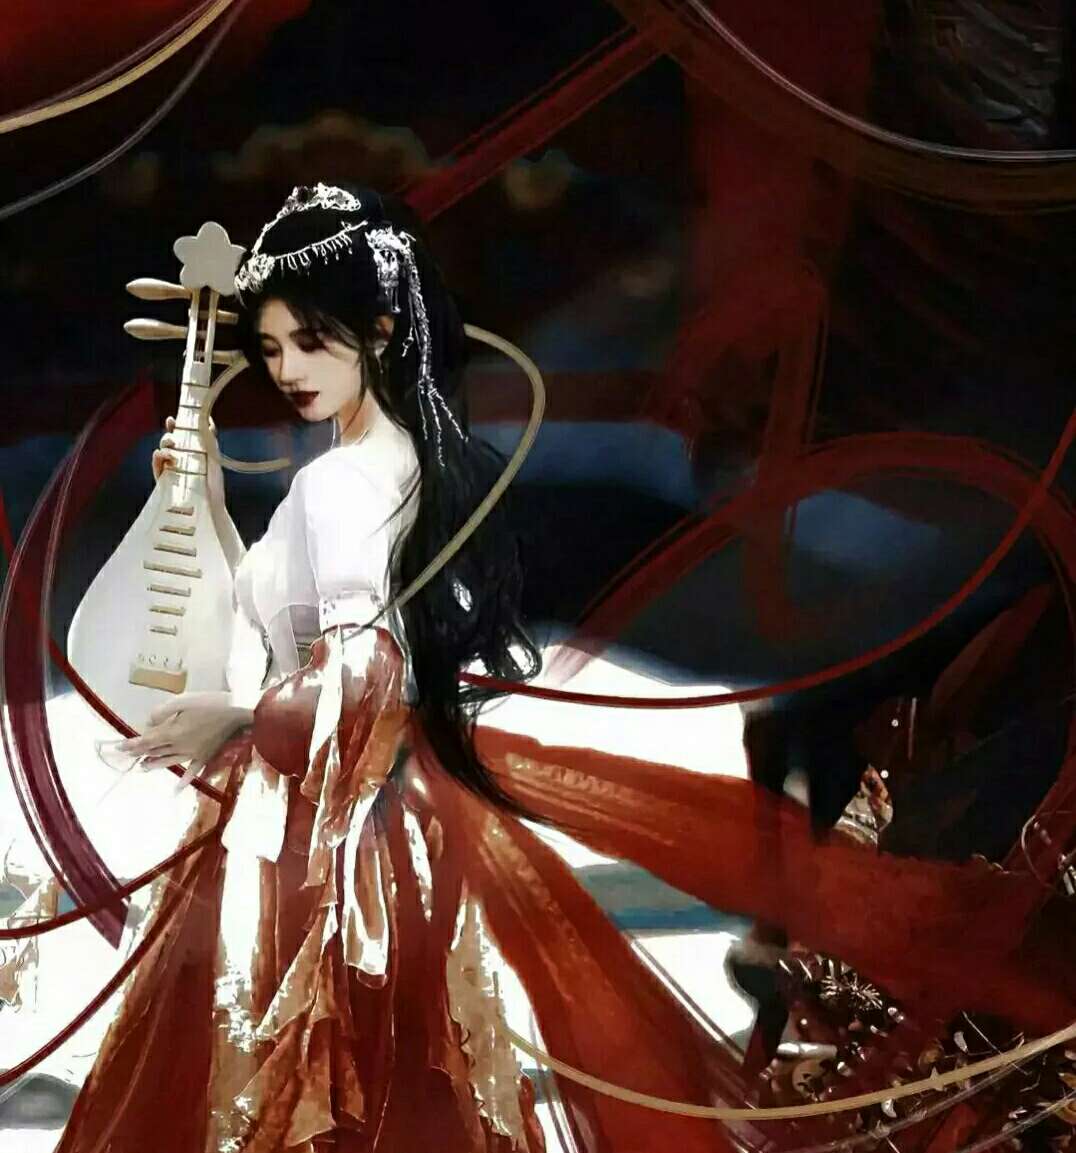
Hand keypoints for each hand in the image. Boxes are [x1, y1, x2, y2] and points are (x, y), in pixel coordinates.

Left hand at [117, 691, 252, 782]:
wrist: (239, 712)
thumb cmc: (211, 703)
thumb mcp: (184, 701)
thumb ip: (162, 712)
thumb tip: (149, 723)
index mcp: (172, 732)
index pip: (146, 740)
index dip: (131, 744)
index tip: (118, 747)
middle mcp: (179, 746)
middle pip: (155, 751)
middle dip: (139, 753)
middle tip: (126, 755)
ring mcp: (193, 753)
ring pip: (169, 761)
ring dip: (154, 764)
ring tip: (143, 767)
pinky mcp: (205, 756)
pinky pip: (193, 770)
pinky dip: (185, 780)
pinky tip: (177, 789)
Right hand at [152, 416, 224, 502]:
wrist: (210, 504)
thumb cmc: (213, 483)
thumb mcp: (214, 457)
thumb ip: (210, 439)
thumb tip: (209, 421)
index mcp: (190, 452)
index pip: (180, 435)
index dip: (175, 426)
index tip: (172, 420)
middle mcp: (179, 458)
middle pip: (170, 440)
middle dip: (170, 432)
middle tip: (172, 429)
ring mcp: (170, 467)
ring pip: (162, 449)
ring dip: (165, 443)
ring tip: (173, 446)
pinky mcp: (163, 478)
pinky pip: (156, 463)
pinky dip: (159, 455)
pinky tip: (165, 454)